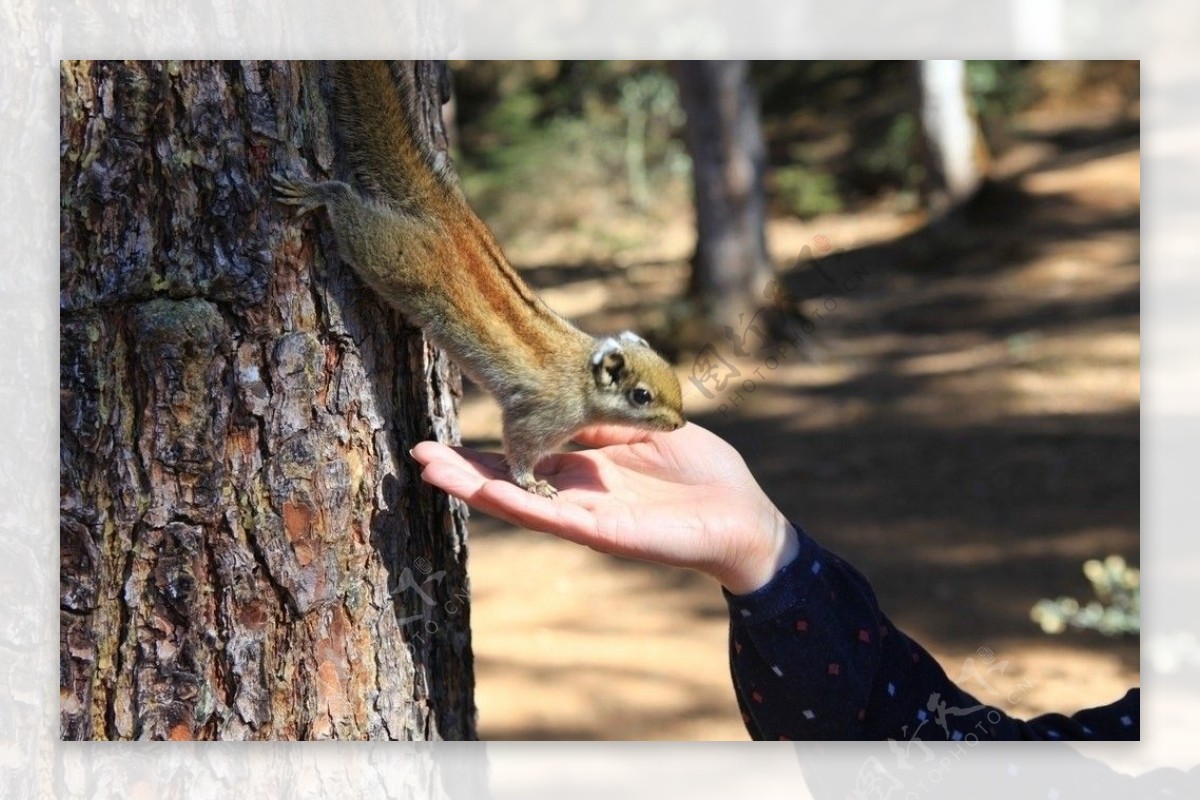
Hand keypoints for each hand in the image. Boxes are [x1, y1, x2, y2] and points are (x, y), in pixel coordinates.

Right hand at [411, 422, 798, 594]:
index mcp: (586, 467)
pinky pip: (556, 518)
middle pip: (511, 481)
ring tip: (430, 471)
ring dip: (476, 488)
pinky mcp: (608, 532)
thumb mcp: (643, 427)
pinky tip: (486, 493)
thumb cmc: (701, 472)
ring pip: (522, 502)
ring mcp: (588, 516)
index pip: (524, 456)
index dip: (484, 448)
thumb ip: (601, 418)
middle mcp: (578, 494)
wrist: (743, 514)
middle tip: (417, 452)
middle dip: (464, 469)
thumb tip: (561, 393)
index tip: (445, 432)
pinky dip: (520, 505)